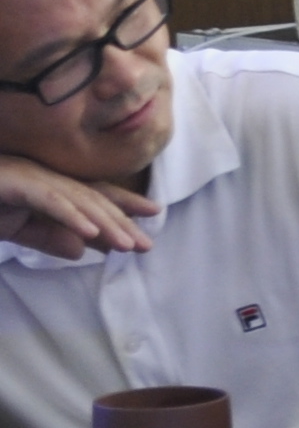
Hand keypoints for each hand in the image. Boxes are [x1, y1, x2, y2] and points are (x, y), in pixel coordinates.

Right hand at [0, 156, 157, 260]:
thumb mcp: (17, 228)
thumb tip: (79, 251)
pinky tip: (91, 232)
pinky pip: (49, 201)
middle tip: (147, 245)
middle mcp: (44, 177)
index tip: (154, 211)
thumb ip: (47, 237)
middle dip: (122, 221)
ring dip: (105, 223)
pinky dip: (71, 216)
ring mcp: (31, 177)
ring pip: (77, 201)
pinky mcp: (15, 184)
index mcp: (47, 185)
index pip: (92, 194)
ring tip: (127, 245)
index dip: (124, 202)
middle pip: (92, 199)